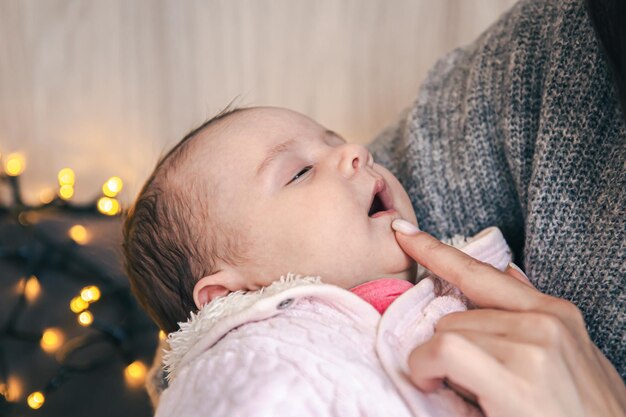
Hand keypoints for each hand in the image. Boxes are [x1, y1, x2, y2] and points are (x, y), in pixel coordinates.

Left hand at [391, 220, 625, 416]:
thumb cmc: (581, 415)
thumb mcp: (566, 359)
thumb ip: (531, 316)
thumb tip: (508, 273)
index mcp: (555, 313)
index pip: (482, 272)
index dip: (436, 250)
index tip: (403, 232)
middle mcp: (546, 320)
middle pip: (457, 314)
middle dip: (450, 347)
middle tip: (469, 383)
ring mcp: (533, 344)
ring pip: (447, 331)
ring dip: (441, 363)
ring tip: (470, 394)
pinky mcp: (518, 374)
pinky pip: (445, 348)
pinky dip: (427, 365)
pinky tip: (434, 382)